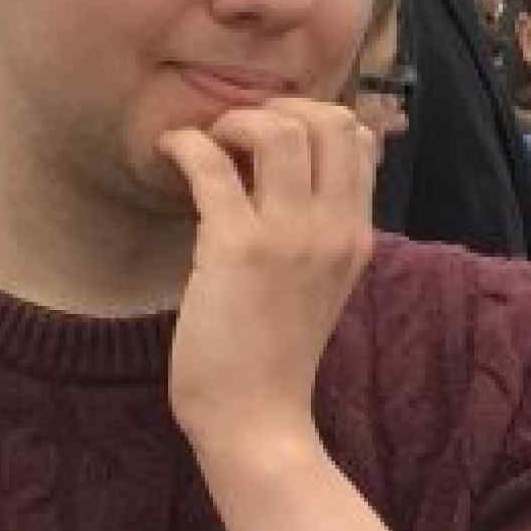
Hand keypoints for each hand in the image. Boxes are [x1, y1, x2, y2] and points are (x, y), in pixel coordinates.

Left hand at [159, 103, 376, 462]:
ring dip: (235, 121)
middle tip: (238, 134)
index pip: (360, 141)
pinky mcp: (237, 249)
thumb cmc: (276, 359)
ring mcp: (291, 238)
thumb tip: (295, 183)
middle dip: (279, 108)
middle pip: (331, 120)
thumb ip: (319, 236)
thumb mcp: (320, 288)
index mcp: (356, 238)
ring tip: (210, 143)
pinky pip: (212, 165)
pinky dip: (185, 146)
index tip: (272, 140)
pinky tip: (169, 154)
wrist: (258, 422)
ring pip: (281, 128)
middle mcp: (334, 230)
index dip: (314, 120)